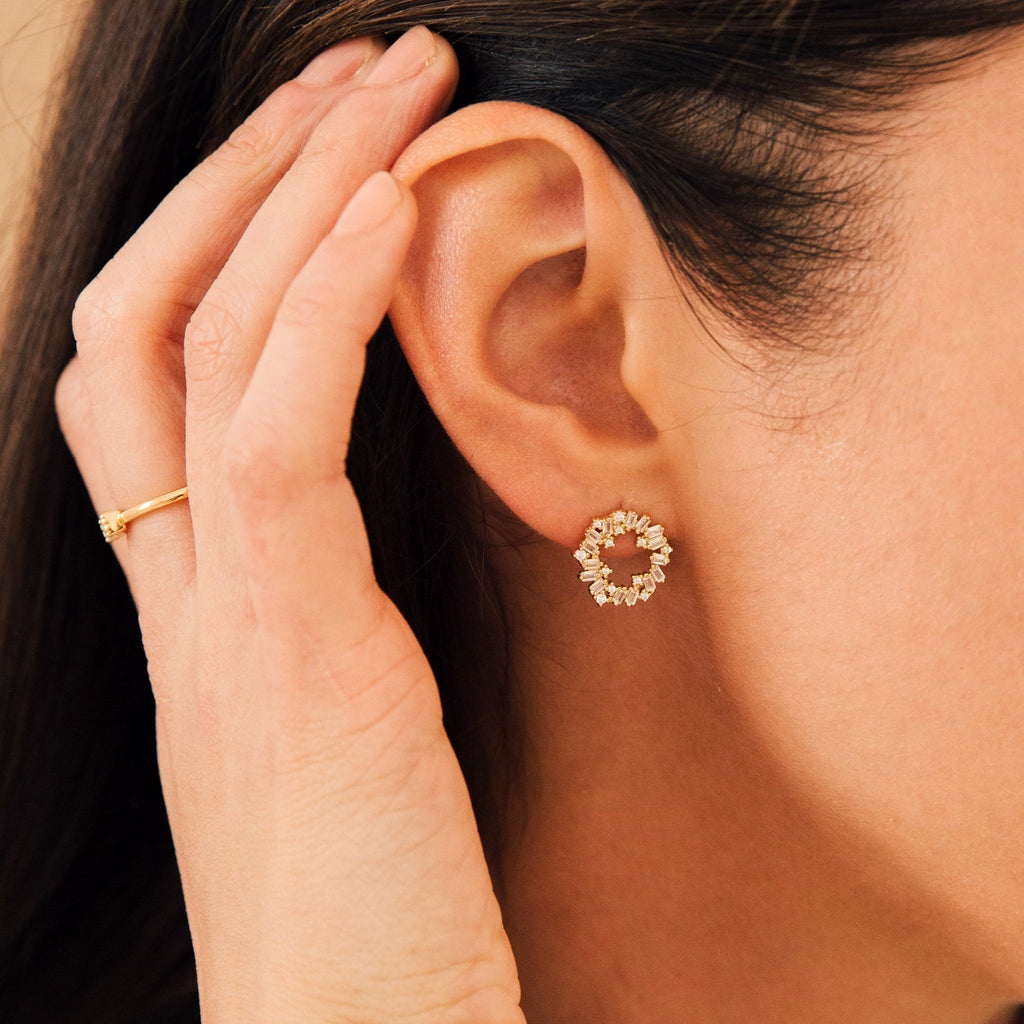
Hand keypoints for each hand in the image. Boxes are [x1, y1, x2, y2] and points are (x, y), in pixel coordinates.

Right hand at [56, 28, 523, 1023]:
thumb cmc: (372, 904)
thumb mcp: (345, 724)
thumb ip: (333, 616)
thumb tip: (369, 531)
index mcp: (202, 603)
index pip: (158, 370)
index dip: (228, 238)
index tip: (333, 153)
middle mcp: (187, 588)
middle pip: (161, 315)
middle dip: (251, 169)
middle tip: (355, 62)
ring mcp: (226, 613)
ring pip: (212, 342)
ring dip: (298, 189)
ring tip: (387, 79)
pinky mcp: (299, 648)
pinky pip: (277, 432)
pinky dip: (325, 302)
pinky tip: (383, 206)